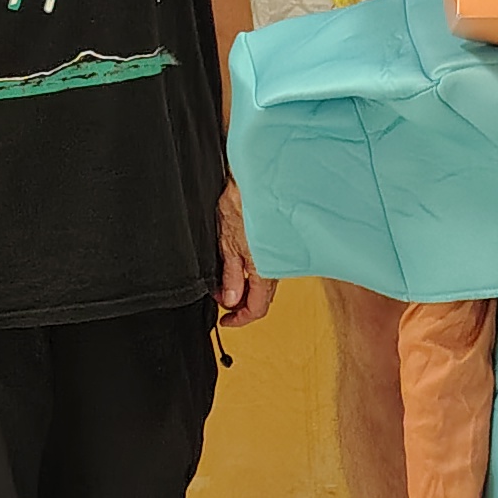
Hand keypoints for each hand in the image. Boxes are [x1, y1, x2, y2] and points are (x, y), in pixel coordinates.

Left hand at [215, 181, 273, 323]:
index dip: (239, 319)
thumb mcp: (228, 243)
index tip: (225, 320)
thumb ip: (230, 275)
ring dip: (245, 286)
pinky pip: (267, 267)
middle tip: (219, 296)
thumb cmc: (242, 202)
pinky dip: (252, 271)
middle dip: (239, 302)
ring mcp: (278, 254)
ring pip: (264, 283)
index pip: (257, 308)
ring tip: (224, 278)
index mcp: (264, 270)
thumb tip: (229, 300)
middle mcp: (276, 265)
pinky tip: (238, 263)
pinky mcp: (276, 243)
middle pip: (261, 298)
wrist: (256, 177)